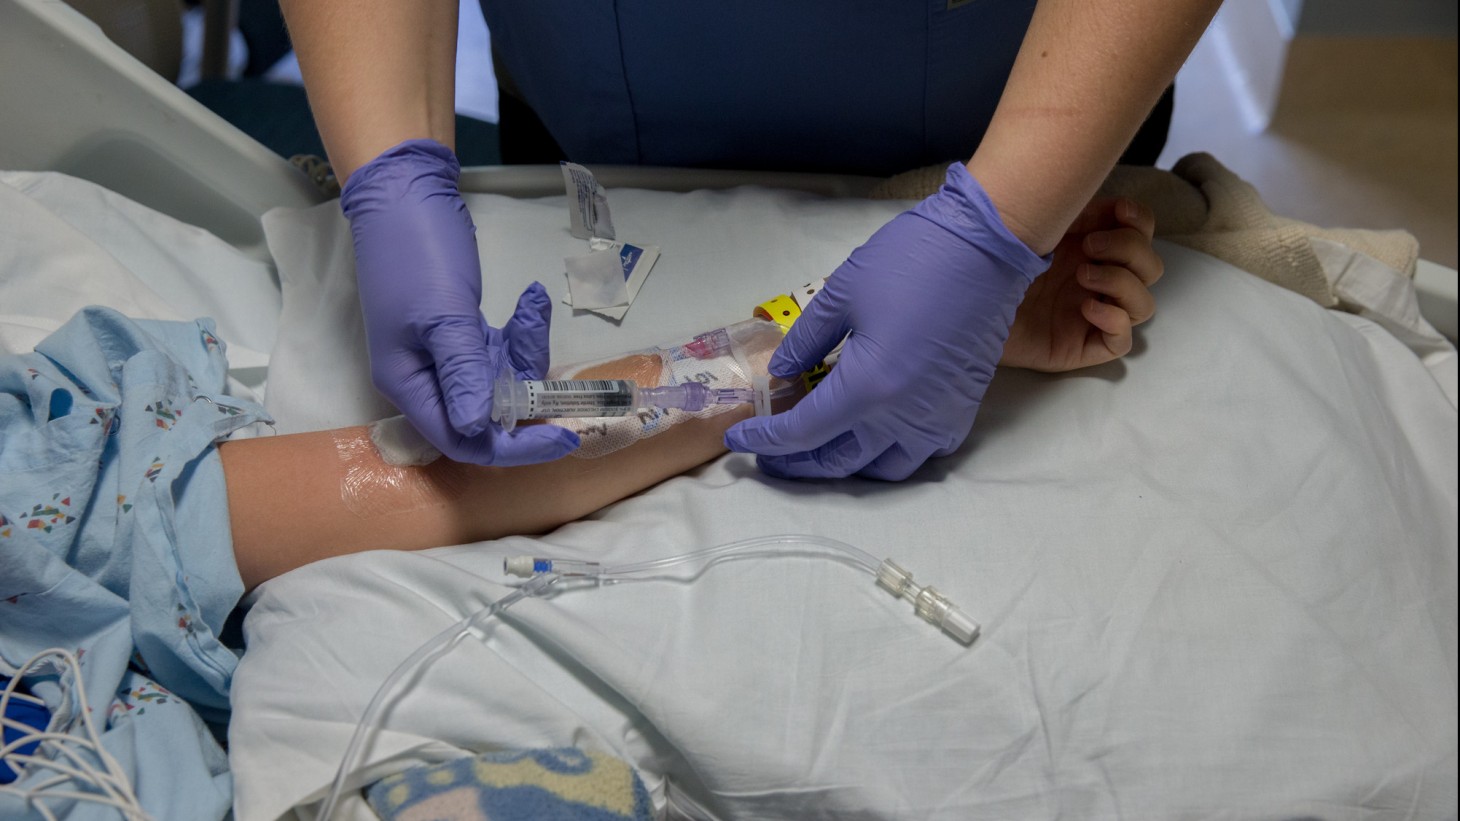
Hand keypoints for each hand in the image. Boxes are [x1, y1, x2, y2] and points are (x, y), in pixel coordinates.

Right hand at [341, 140, 578, 464]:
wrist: (406, 193)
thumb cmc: (414, 252)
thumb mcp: (442, 315)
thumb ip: (462, 373)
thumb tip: (476, 430)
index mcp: (409, 384)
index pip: (463, 441)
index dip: (513, 449)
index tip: (562, 439)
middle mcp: (427, 378)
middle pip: (487, 416)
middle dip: (529, 399)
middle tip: (565, 384)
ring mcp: (447, 354)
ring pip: (502, 381)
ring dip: (529, 352)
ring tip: (532, 307)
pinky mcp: (464, 331)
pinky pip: (503, 350)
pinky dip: (523, 330)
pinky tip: (532, 299)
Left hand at [723, 164, 1048, 480]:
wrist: (986, 248)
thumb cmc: (912, 261)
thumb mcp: (841, 295)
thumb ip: (806, 341)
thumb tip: (783, 373)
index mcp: (866, 389)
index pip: (803, 432)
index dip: (766, 440)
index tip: (739, 439)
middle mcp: (902, 418)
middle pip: (839, 461)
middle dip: (797, 464)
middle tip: (770, 455)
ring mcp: (936, 419)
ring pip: (883, 468)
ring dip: (845, 467)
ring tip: (818, 450)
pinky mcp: (961, 410)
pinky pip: (921, 453)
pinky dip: (890, 455)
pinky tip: (873, 435)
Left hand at [1000, 197, 1162, 371]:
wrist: (961, 300)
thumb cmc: (991, 261)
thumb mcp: (1036, 226)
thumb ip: (1075, 211)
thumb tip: (1115, 206)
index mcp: (1089, 248)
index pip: (1141, 235)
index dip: (1141, 222)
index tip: (1121, 212)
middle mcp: (1097, 280)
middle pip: (1150, 267)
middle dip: (1128, 250)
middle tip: (1088, 247)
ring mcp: (1092, 314)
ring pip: (1144, 304)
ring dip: (1121, 283)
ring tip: (1082, 277)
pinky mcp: (1082, 346)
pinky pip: (1122, 340)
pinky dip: (1114, 319)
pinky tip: (1085, 307)